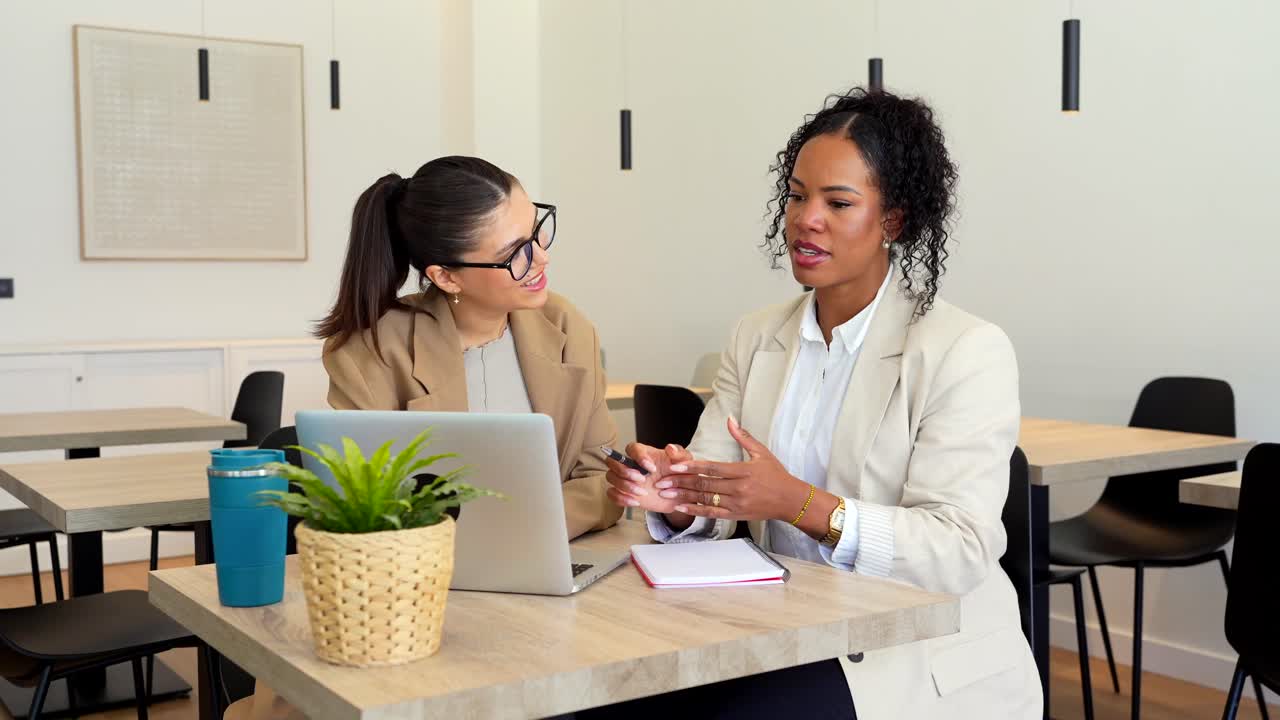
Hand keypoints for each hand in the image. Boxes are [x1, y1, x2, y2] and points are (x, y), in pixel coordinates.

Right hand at [604, 442, 692, 513]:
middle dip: (625, 471)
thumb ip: (679, 454)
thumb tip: (670, 448)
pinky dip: (620, 498)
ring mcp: (626, 479)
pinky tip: (635, 502)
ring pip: (611, 477)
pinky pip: (611, 494)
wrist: (678, 495)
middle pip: (613, 461)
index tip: (651, 468)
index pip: (631, 448)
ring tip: (642, 492)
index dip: (638, 457)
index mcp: (643, 453)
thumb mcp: (684, 462)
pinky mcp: (624, 493)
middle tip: (642, 480)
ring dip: (624, 485)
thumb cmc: (679, 473)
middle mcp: (631, 464)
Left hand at [656, 416, 811, 520]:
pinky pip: (712, 513)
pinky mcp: (736, 515)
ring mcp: (737, 503)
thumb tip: (729, 418)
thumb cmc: (777, 475)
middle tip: (661, 481)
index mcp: (743, 470)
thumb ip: (743, 436)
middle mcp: (739, 488)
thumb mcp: (762, 452)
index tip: (674, 466)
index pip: (712, 468)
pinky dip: (695, 510)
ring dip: (683, 496)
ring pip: (705, 499)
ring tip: (665, 493)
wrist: (791, 500)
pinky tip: (681, 507)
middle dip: (680, 483)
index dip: (692, 467)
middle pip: (704, 484)